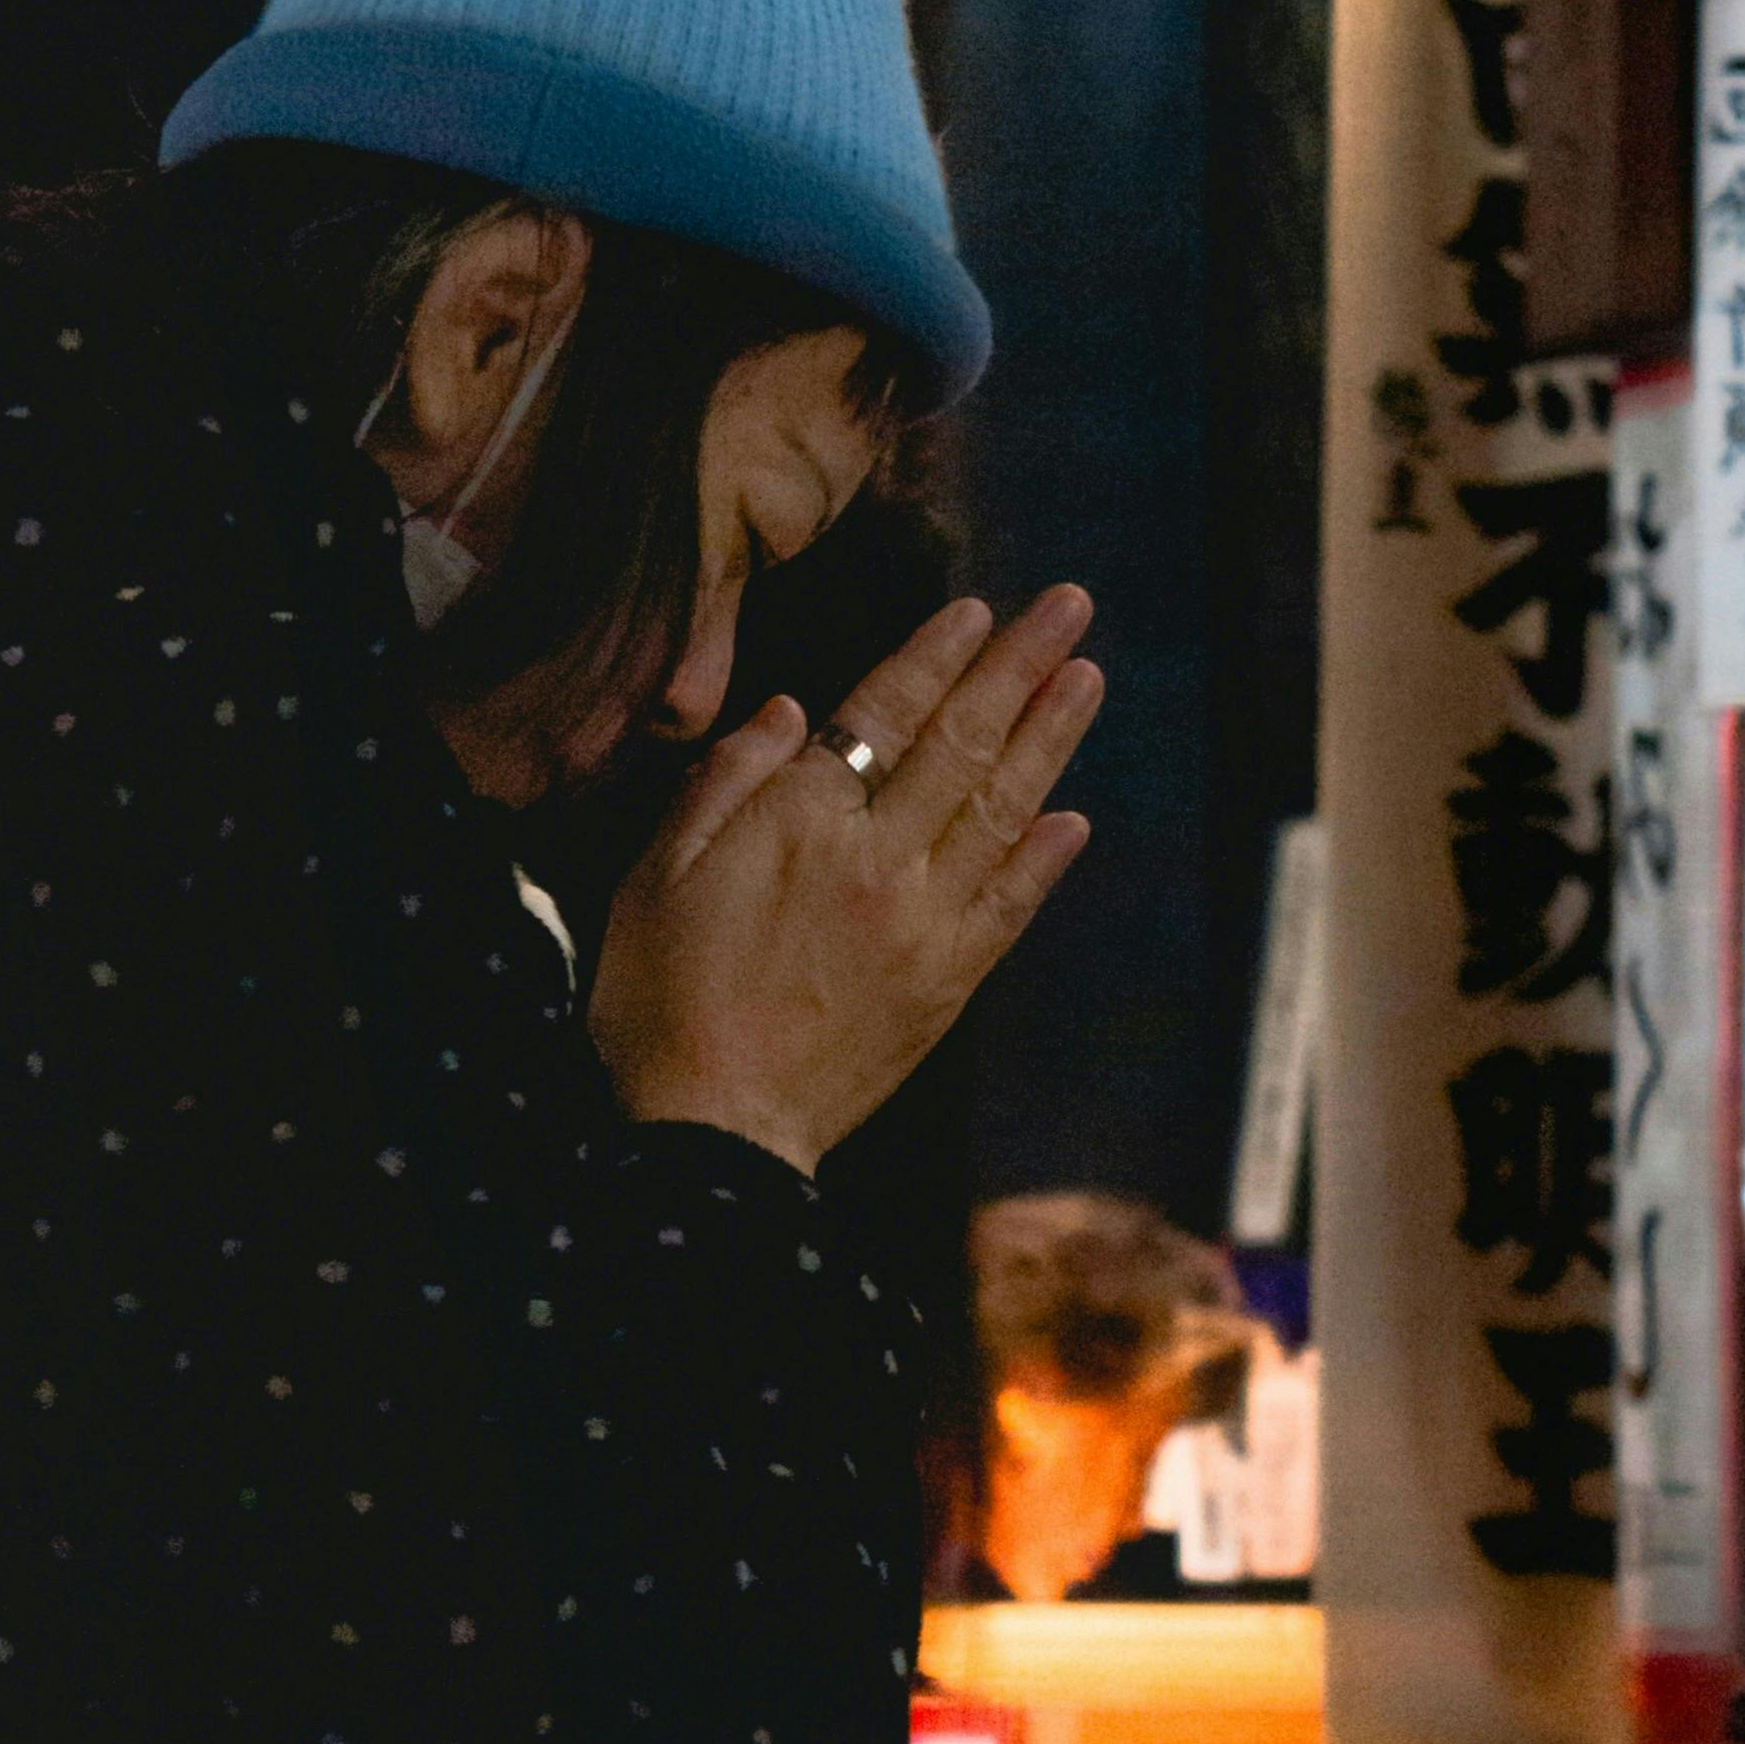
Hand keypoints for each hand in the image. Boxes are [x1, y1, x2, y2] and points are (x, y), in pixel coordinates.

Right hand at [588, 587, 1098, 1175]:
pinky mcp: (947, 984)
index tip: (981, 609)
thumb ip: (727, 781)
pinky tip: (1075, 817)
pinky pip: (1010, 905)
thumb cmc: (660, 1000)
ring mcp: (924, 922)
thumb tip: (793, 710)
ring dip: (1050, 739)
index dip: (937, 656)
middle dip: (1021, 667)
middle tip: (1071, 608)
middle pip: (964, 743)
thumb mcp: (657, 874)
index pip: (885, 712)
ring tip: (1087, 678)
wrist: (710, 1136)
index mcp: (803, 822)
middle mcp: (879, 859)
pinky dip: (1045, 857)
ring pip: (1002, 810)